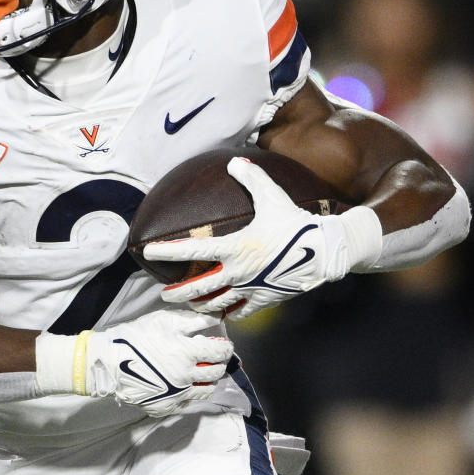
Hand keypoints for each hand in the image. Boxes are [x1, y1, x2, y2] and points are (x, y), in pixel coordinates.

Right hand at [35, 309, 232, 415]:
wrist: (107, 363)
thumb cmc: (136, 337)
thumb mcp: (164, 320)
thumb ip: (194, 320)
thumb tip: (217, 319)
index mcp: (188, 354)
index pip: (221, 352)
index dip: (225, 346)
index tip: (222, 343)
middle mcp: (186, 378)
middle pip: (217, 372)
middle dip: (219, 362)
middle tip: (211, 356)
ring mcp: (177, 395)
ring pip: (206, 391)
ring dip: (209, 380)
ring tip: (200, 371)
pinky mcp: (166, 406)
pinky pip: (188, 402)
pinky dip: (191, 393)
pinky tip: (183, 383)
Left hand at [143, 156, 379, 317]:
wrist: (325, 251)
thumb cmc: (296, 222)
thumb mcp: (272, 196)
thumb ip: (251, 177)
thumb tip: (234, 160)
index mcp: (235, 247)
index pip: (192, 250)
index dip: (168, 251)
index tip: (148, 252)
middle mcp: (237, 271)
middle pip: (197, 289)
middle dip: (176, 293)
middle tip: (164, 294)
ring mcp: (250, 289)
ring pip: (215, 305)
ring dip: (199, 306)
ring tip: (189, 306)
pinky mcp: (264, 299)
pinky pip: (240, 312)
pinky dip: (229, 314)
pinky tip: (223, 314)